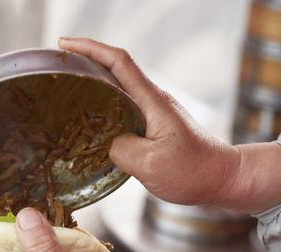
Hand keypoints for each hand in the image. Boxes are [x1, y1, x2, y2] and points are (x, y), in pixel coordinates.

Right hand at [58, 37, 280, 213]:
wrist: (222, 178)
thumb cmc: (193, 171)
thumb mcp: (151, 165)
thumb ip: (121, 149)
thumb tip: (105, 141)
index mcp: (152, 102)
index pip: (119, 63)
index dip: (90, 49)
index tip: (65, 44)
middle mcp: (153, 100)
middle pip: (115, 68)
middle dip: (85, 60)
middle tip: (57, 66)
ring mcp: (154, 112)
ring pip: (118, 88)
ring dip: (93, 82)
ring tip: (67, 88)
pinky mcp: (154, 126)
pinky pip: (123, 107)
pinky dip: (103, 104)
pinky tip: (90, 118)